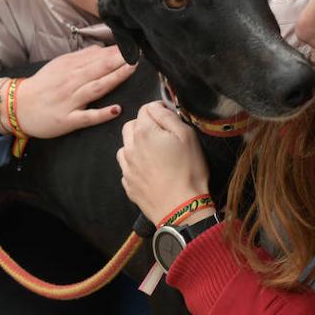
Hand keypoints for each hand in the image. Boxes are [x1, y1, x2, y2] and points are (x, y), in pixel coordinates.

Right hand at [6, 46, 136, 138]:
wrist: (17, 107)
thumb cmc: (42, 86)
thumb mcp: (59, 66)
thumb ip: (81, 57)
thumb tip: (102, 49)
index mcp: (70, 67)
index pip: (97, 56)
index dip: (116, 51)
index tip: (133, 45)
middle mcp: (72, 82)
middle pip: (99, 68)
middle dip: (119, 60)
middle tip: (138, 53)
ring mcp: (71, 101)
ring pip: (96, 88)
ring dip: (115, 78)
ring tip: (131, 70)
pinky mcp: (68, 120)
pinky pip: (87, 116)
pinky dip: (102, 113)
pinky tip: (116, 109)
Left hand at [117, 102, 208, 222]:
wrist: (181, 208)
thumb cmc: (188, 170)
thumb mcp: (186, 135)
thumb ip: (168, 116)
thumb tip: (156, 107)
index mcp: (144, 132)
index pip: (146, 109)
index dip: (159, 109)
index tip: (170, 117)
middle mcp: (130, 147)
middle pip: (131, 125)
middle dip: (144, 124)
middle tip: (162, 134)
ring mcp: (127, 168)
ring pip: (125, 146)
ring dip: (136, 144)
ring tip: (154, 153)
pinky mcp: (128, 184)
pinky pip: (127, 167)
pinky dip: (135, 164)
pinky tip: (150, 170)